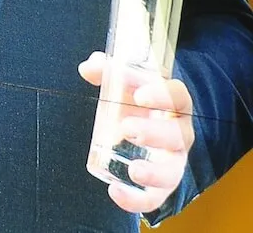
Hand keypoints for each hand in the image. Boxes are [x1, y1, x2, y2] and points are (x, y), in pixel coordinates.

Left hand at [79, 51, 194, 214]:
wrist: (143, 122)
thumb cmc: (134, 97)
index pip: (177, 96)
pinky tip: (116, 193)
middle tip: (127, 128)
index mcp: (173, 104)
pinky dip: (139, 200)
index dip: (162, 95)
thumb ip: (105, 69)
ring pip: (174, 171)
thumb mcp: (123, 80)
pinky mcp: (160, 183)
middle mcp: (179, 133)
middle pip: (177, 135)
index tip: (139, 96)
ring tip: (134, 171)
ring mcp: (172, 160)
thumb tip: (88, 68)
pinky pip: (156, 197)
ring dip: (156, 173)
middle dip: (154, 134)